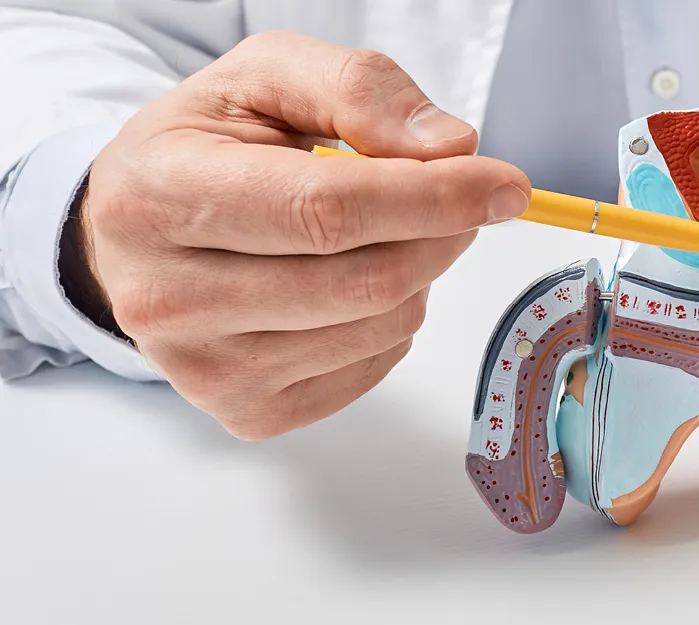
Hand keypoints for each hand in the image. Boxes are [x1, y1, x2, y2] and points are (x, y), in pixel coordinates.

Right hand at [80, 31, 529, 437]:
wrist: (135, 232)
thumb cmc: (207, 149)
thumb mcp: (266, 79)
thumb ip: (358, 90)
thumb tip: (450, 148)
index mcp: (158, 197)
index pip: (326, 210)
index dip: (433, 198)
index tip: (504, 185)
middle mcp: (167, 298)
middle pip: (365, 280)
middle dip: (440, 233)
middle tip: (460, 200)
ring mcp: (206, 369)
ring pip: (381, 327)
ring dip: (419, 275)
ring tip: (382, 234)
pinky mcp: (249, 412)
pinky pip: (374, 367)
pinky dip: (392, 320)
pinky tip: (351, 283)